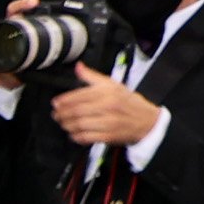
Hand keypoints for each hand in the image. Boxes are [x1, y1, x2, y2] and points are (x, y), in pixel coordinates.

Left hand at [48, 61, 163, 147]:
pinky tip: (72, 133)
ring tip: (62, 123)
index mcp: (108, 91)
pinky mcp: (108, 135)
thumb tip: (79, 67)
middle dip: (63, 114)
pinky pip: (87, 137)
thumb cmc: (129, 102)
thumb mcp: (113, 84)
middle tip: (56, 114)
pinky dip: (76, 136)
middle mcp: (108, 106)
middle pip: (77, 110)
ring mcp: (108, 122)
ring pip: (80, 124)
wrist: (147, 120)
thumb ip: (93, 77)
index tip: (56, 103)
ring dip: (67, 125)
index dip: (65, 100)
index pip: (80, 95)